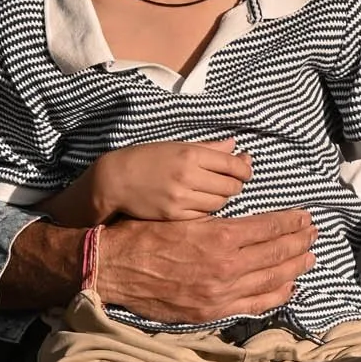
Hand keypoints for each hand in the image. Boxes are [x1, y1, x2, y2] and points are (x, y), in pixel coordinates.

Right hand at [0, 209, 315, 321]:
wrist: (110, 267)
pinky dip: (275, 295)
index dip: (291, 222)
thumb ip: (215, 209)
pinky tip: (288, 286)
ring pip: (271, 280)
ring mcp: (220, 293)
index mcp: (219, 237)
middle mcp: (226, 267)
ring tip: (309, 257)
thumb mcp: (180, 213)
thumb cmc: (141, 232)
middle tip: (313, 234)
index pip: (269, 228)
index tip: (305, 216)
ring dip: (293, 267)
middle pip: (276, 254)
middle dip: (299, 242)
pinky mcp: (211, 311)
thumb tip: (238, 181)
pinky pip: (253, 305)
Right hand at [85, 138, 251, 221]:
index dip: (244, 169)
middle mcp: (188, 176)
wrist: (115, 179)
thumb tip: (235, 146)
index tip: (244, 170)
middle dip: (235, 185)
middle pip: (230, 186)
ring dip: (222, 198)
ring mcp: (181, 198)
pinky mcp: (174, 215)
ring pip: (219, 203)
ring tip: (214, 192)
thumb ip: (208, 147)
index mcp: (190, 154)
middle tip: (231, 182)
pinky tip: (200, 202)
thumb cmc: (146, 158)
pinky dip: (207, 210)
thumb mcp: (176, 145)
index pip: (232, 164)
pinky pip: (203, 215)